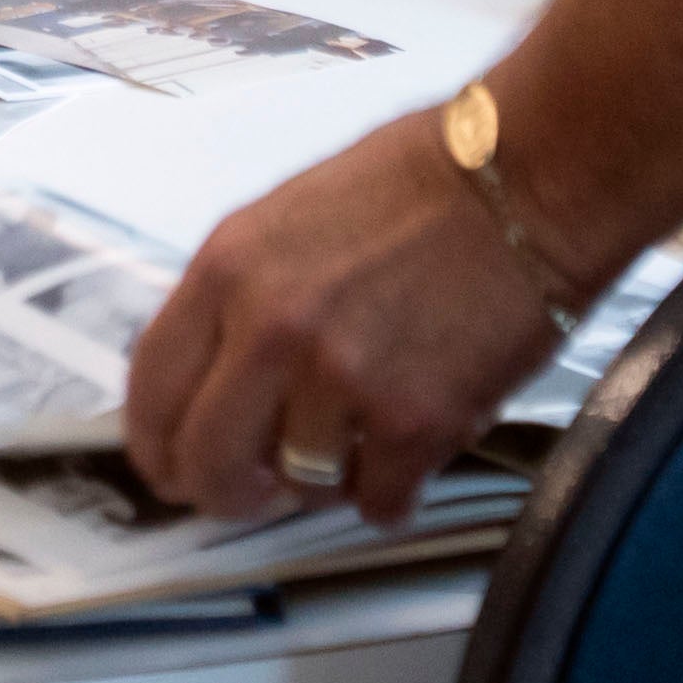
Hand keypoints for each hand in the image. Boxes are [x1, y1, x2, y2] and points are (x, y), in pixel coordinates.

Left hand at [120, 111, 577, 526]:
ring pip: (301, 484)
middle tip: (253, 492)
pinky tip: (410, 451)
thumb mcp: (291, 215)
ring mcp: (342, 382)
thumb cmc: (420, 183)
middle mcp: (270, 330)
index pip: (152, 387)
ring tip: (366, 430)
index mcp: (228, 268)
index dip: (155, 443)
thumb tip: (215, 377)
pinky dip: (392, 490)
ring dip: (327, 474)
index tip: (170, 464)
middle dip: (225, 491)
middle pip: (208, 460)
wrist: (529, 181)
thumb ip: (242, 296)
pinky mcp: (415, 424)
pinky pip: (378, 500)